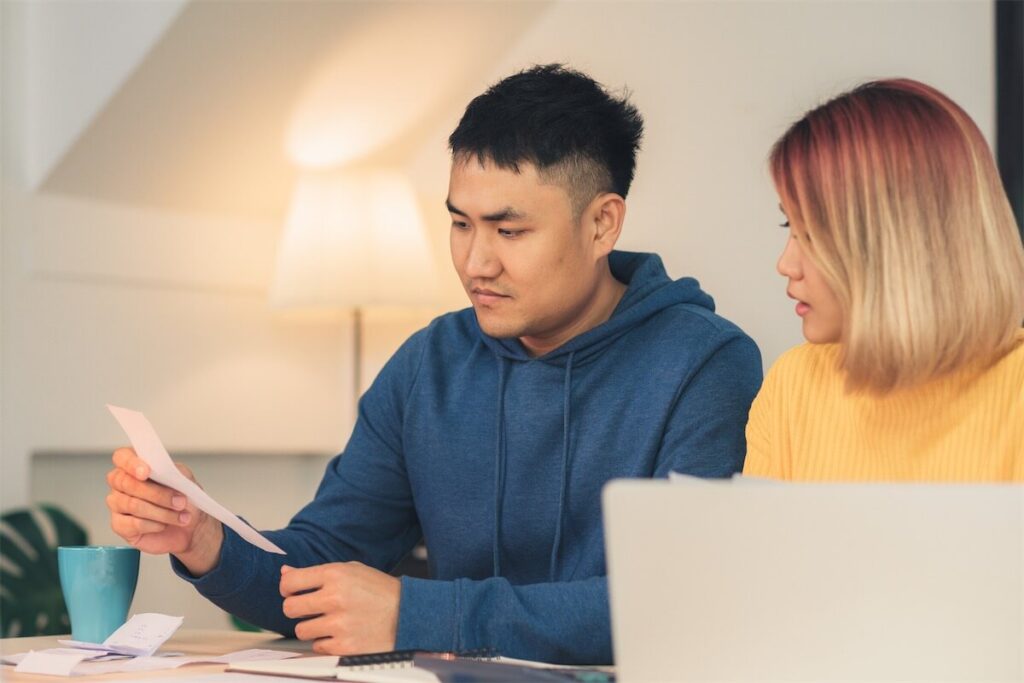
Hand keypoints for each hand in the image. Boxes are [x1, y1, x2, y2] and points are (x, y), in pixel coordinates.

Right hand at [105, 447, 223, 574]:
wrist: (192, 525)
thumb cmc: (184, 498)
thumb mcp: (184, 479)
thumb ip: (170, 471)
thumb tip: (159, 469)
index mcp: (135, 466)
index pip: (122, 457)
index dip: (131, 463)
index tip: (147, 472)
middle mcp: (121, 484)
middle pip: (126, 483)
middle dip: (158, 494)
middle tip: (181, 501)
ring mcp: (118, 505)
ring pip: (132, 505)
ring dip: (162, 512)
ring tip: (181, 516)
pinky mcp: (120, 526)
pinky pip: (133, 524)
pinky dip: (154, 525)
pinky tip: (164, 525)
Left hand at [280, 562, 400, 654]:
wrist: (408, 614)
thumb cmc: (379, 590)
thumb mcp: (352, 571)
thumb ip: (317, 573)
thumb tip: (285, 573)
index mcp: (336, 574)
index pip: (290, 582)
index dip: (286, 588)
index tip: (292, 592)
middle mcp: (335, 598)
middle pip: (289, 607)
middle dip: (295, 608)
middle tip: (308, 609)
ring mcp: (339, 624)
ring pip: (300, 630)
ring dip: (311, 627)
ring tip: (329, 622)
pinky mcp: (344, 646)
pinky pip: (317, 646)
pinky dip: (325, 642)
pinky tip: (341, 633)